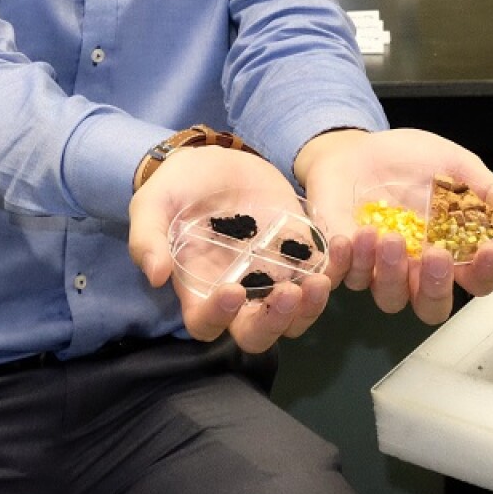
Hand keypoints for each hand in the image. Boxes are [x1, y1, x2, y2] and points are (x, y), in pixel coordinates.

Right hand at [128, 146, 344, 353]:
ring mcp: (273, 275)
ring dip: (311, 306)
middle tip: (289, 292)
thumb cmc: (176, 189)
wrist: (213, 160)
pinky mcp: (300, 252)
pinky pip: (322, 273)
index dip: (219, 316)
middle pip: (258, 333)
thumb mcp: (152, 205)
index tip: (232, 290)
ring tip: (320, 280)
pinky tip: (344, 246)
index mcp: (198, 290)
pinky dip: (335, 267)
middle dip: (275, 322)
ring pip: (296, 315)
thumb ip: (148, 238)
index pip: (207, 324)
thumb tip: (156, 275)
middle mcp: (239, 293)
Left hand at [295, 127, 492, 324]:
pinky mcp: (343, 261)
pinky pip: (344, 277)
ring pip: (389, 297)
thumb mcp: (456, 165)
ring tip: (386, 234)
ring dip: (390, 271)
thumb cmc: (410, 160)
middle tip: (435, 254)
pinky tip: (350, 236)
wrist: (356, 148)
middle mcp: (416, 270)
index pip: (476, 281)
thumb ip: (488, 192)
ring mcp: (378, 269)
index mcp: (450, 250)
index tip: (490, 248)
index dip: (486, 273)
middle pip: (432, 306)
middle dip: (436, 287)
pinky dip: (346, 260)